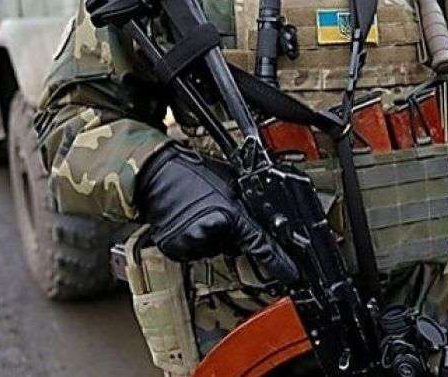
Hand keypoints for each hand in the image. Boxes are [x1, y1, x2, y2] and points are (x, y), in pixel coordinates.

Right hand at [137, 145, 297, 282]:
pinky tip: (188, 222)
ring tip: (199, 212)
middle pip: (235, 246)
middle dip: (232, 234)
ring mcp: (192, 243)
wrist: (157, 171)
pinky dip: (195, 241)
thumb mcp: (231, 182)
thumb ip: (248, 204)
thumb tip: (265, 218)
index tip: (290, 275)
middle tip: (216, 210)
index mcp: (230, 213)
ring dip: (212, 236)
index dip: (278, 262)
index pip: (260, 244)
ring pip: (215, 249)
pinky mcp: (177, 250)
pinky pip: (197, 251)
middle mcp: (212, 232)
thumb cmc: (192, 172)